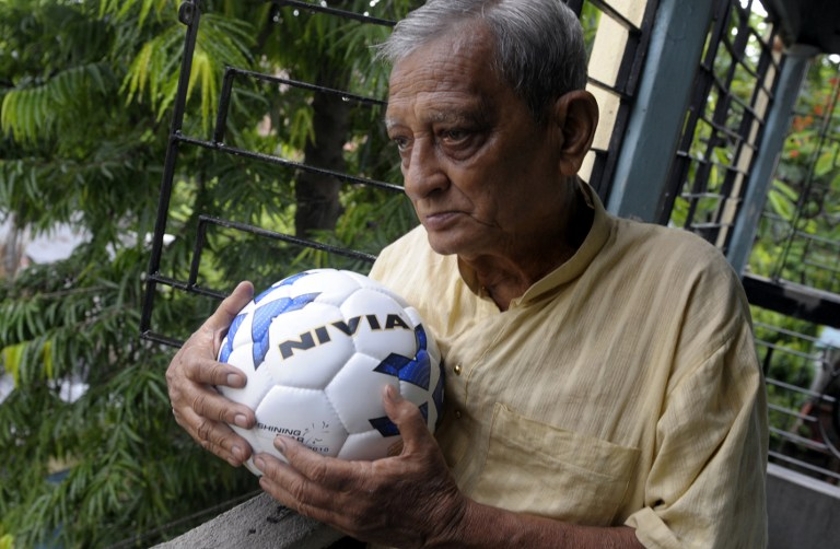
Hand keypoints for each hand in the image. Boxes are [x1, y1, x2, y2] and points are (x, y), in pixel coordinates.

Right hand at [166, 281, 256, 466]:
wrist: (181, 367)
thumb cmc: (208, 344)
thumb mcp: (216, 325)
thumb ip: (231, 309)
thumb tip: (248, 284)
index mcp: (189, 362)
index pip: (203, 369)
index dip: (220, 374)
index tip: (242, 379)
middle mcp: (181, 388)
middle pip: (201, 403)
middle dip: (225, 413)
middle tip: (250, 419)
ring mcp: (182, 410)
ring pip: (201, 427)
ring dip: (224, 440)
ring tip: (245, 452)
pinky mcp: (188, 425)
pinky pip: (204, 441)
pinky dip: (221, 451)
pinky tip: (241, 460)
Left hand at [254, 385, 465, 547]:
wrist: (442, 527)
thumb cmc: (433, 486)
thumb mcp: (426, 447)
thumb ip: (406, 417)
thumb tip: (387, 389)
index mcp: (367, 483)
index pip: (320, 471)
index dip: (296, 457)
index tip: (280, 442)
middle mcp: (352, 505)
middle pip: (303, 492)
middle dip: (278, 475)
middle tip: (258, 459)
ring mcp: (350, 521)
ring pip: (306, 507)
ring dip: (282, 492)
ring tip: (263, 477)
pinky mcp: (352, 529)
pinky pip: (316, 515)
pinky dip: (298, 503)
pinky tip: (289, 493)